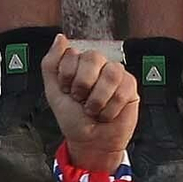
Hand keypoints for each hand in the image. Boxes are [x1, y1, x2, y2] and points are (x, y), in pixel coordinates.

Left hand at [41, 36, 138, 173]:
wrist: (90, 143)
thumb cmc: (73, 119)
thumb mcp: (54, 94)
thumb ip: (51, 64)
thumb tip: (60, 38)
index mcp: (79, 64)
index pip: (72, 54)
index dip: (66, 77)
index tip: (66, 91)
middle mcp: (99, 65)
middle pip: (93, 58)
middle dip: (82, 86)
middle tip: (81, 100)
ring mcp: (115, 74)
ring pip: (110, 74)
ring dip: (97, 101)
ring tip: (94, 110)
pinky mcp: (130, 86)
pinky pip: (122, 90)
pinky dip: (110, 109)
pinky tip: (107, 113)